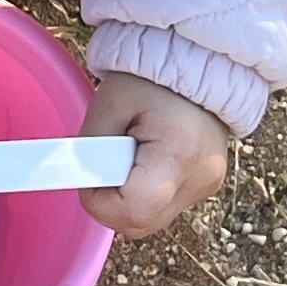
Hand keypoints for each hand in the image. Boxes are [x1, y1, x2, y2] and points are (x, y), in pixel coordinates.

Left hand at [77, 72, 234, 237]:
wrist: (197, 63)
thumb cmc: (150, 79)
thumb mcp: (108, 105)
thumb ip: (89, 150)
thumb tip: (79, 184)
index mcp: (178, 154)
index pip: (133, 211)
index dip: (102, 203)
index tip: (92, 175)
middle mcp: (200, 178)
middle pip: (140, 223)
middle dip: (111, 203)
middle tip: (106, 163)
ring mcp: (207, 185)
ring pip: (150, 219)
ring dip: (128, 198)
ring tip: (131, 154)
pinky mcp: (207, 185)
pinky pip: (164, 206)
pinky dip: (146, 192)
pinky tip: (147, 159)